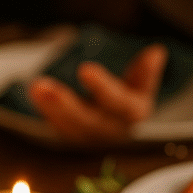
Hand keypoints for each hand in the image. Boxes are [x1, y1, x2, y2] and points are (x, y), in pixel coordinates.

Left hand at [27, 44, 167, 145]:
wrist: (117, 129)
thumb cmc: (127, 100)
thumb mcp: (140, 86)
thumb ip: (144, 73)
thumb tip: (157, 52)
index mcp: (133, 113)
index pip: (118, 101)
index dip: (102, 86)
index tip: (84, 68)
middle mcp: (112, 130)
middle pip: (87, 121)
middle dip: (64, 104)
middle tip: (41, 85)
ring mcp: (91, 138)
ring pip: (69, 128)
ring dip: (49, 109)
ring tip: (35, 87)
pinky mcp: (74, 140)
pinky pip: (59, 129)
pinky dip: (46, 113)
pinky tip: (35, 93)